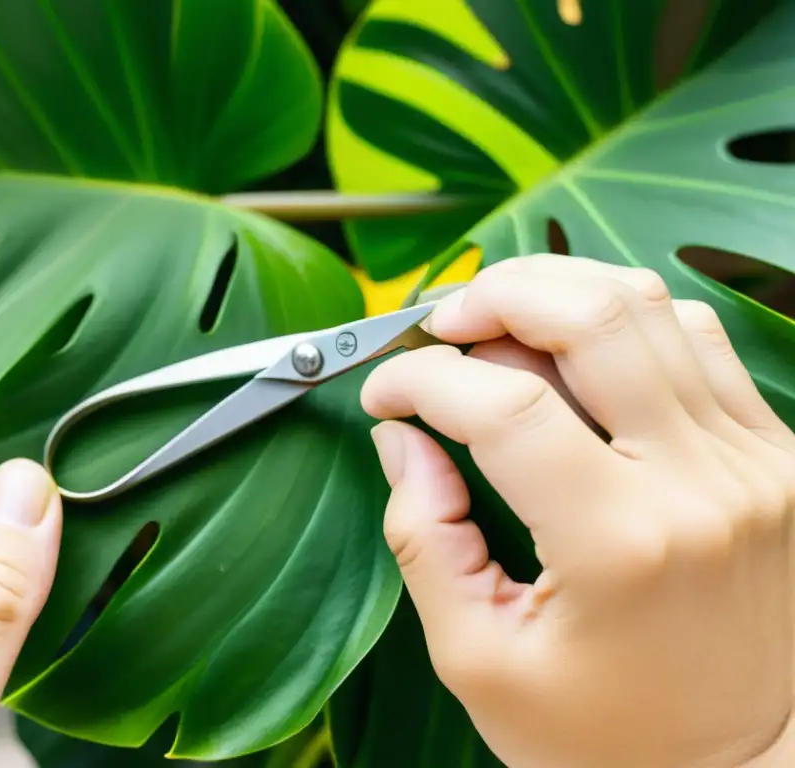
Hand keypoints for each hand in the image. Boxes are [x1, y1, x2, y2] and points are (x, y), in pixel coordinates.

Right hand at [362, 255, 794, 767]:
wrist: (744, 766)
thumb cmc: (608, 736)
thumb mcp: (481, 661)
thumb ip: (426, 539)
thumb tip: (401, 439)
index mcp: (617, 545)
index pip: (500, 407)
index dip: (421, 380)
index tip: (385, 393)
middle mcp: (699, 485)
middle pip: (589, 317)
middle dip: (491, 297)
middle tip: (439, 327)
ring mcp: (753, 461)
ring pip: (648, 307)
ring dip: (555, 295)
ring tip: (498, 329)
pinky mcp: (775, 455)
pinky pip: (697, 338)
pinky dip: (623, 323)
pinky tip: (576, 356)